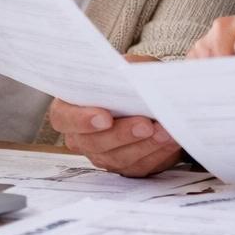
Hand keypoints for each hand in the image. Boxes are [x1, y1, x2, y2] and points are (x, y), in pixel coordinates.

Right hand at [50, 54, 181, 176]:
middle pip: (94, 143)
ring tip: (165, 131)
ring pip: (119, 158)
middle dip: (122, 134)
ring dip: (145, 145)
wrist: (147, 97)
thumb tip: (130, 75)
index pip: (64, 118)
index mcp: (70, 108)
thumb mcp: (124, 67)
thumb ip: (122, 70)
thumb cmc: (129, 80)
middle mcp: (81, 137)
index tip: (105, 117)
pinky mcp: (125, 167)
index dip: (81, 120)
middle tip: (145, 125)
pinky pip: (139, 167)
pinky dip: (157, 153)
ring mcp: (102, 155)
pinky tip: (171, 140)